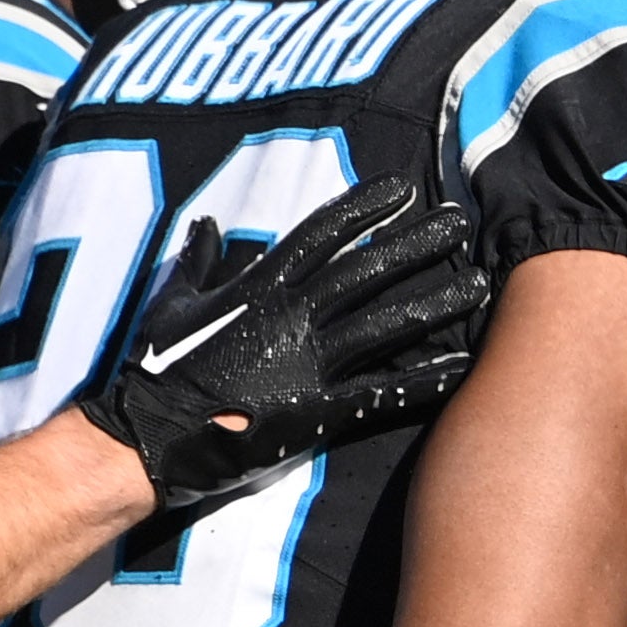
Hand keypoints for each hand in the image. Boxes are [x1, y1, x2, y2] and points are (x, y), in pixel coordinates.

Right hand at [78, 173, 486, 508]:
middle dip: (416, 243)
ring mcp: (306, 365)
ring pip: (384, 324)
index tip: (403, 187)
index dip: (363, 207)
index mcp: (258, 288)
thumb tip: (206, 224)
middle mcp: (290, 318)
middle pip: (366, 270)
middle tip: (461, 221)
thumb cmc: (155, 370)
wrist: (146, 439)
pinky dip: (422, 380)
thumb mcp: (172, 303)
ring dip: (435, 303)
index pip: (321, 234)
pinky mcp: (316, 413)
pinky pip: (380, 393)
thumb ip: (199, 262)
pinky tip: (462, 367)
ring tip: (480, 284)